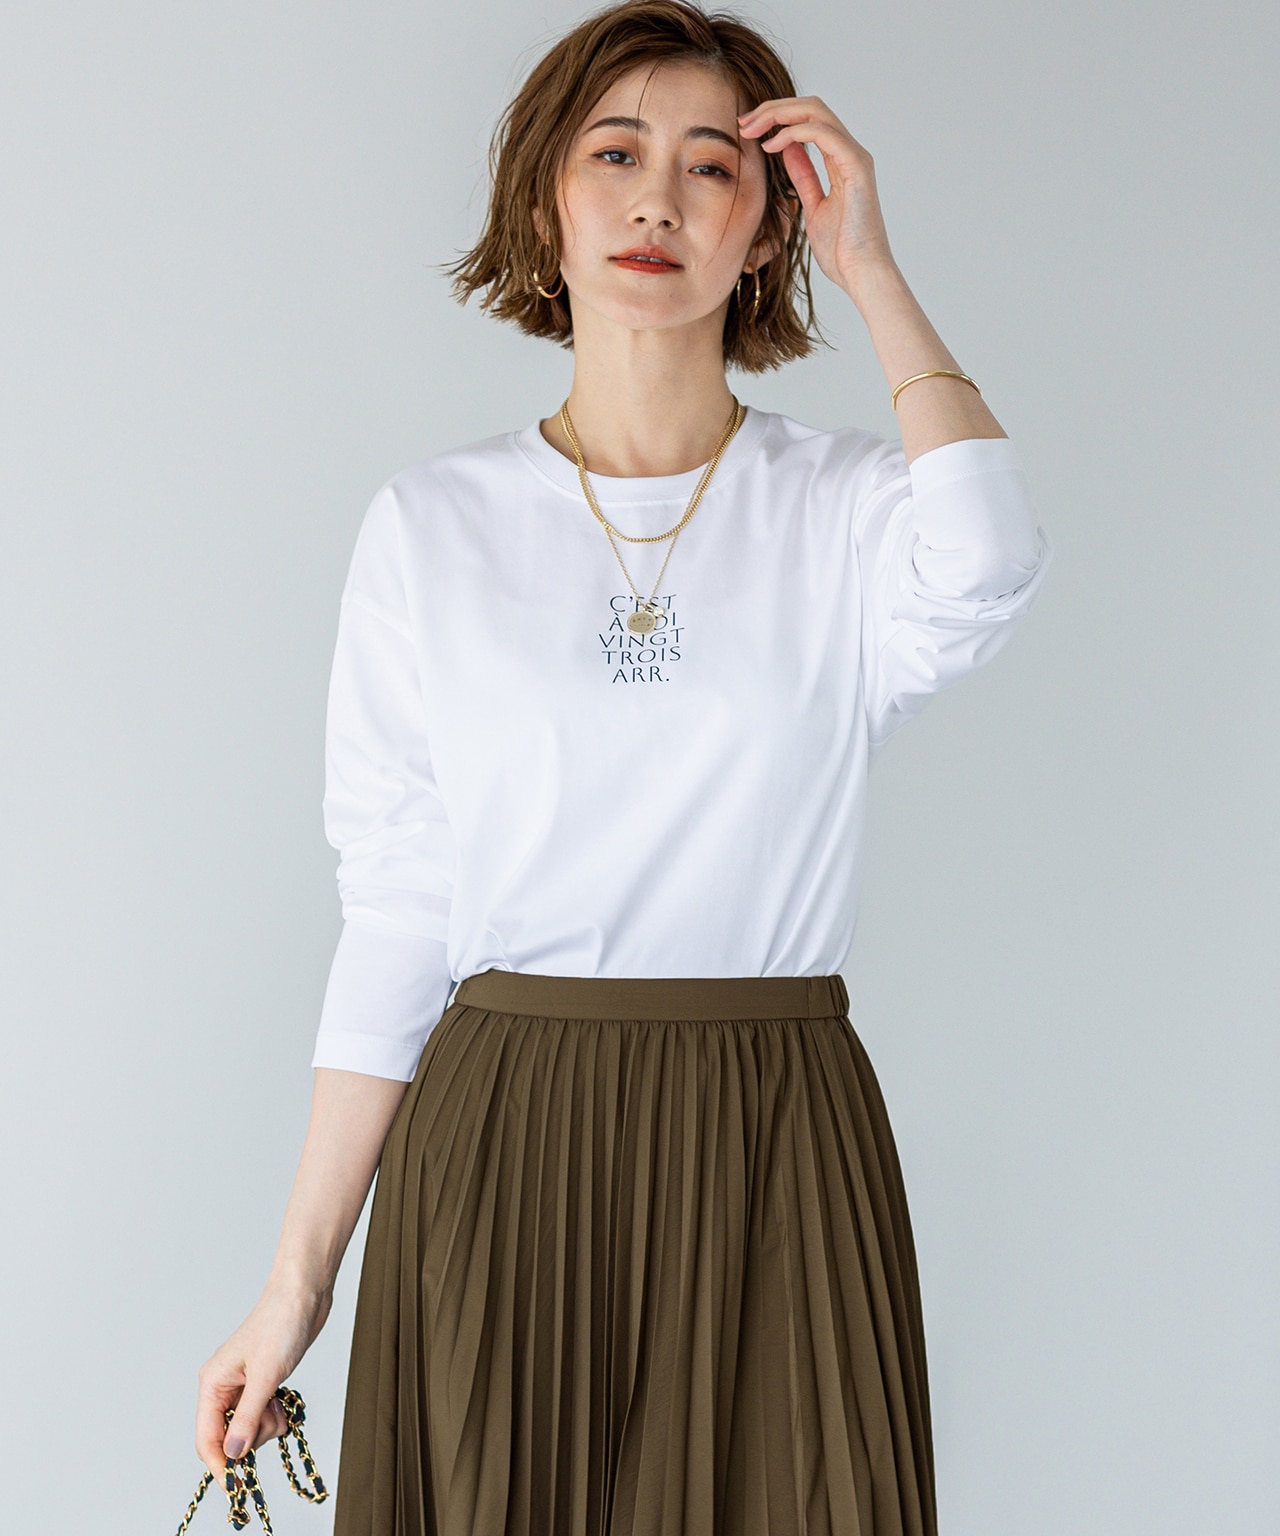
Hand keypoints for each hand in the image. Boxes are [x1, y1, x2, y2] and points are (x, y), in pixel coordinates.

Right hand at [195, 1281, 332, 1487]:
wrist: (303, 1295)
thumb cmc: (281, 1325)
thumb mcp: (266, 1376)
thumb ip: (247, 1417)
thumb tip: (233, 1454)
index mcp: (212, 1384)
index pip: (207, 1439)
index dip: (221, 1465)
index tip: (237, 1487)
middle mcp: (222, 1388)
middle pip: (227, 1438)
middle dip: (251, 1438)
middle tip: (272, 1417)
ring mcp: (242, 1386)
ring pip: (246, 1429)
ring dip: (265, 1426)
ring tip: (279, 1402)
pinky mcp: (261, 1383)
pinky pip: (261, 1416)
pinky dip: (273, 1415)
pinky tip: (283, 1399)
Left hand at [737, 96, 894, 296]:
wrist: (863, 274)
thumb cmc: (842, 251)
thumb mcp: (813, 207)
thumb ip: (803, 177)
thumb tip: (786, 150)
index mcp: (842, 161)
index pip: (809, 122)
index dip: (777, 118)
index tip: (747, 130)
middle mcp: (850, 152)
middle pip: (810, 108)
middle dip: (773, 109)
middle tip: (744, 122)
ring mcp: (855, 156)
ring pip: (815, 112)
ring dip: (778, 114)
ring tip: (752, 129)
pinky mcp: (856, 166)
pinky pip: (821, 133)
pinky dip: (792, 134)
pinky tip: (771, 146)